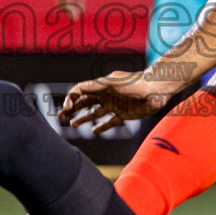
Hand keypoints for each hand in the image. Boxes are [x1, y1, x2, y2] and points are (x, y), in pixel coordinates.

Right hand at [53, 0, 87, 13]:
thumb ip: (81, 2)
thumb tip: (81, 12)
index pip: (68, 8)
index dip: (72, 14)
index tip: (76, 19)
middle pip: (62, 6)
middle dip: (67, 12)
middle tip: (72, 16)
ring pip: (59, 1)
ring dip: (64, 6)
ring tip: (70, 9)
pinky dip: (62, 0)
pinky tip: (68, 1)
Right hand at [59, 69, 184, 133]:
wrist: (155, 91)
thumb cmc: (134, 84)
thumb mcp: (113, 83)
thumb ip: (96, 86)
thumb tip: (79, 88)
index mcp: (101, 86)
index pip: (80, 91)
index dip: (71, 98)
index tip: (67, 108)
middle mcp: (105, 95)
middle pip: (84, 102)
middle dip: (71, 108)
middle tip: (60, 116)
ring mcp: (113, 105)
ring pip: (94, 113)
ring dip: (83, 118)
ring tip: (72, 123)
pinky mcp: (123, 115)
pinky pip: (109, 122)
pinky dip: (101, 126)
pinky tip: (94, 131)